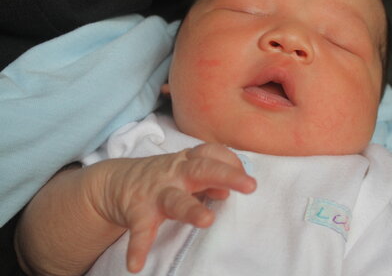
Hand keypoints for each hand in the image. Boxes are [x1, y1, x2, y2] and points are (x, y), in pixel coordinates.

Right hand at [85, 143, 255, 272]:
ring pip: (176, 200)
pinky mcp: (137, 213)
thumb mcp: (185, 172)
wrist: (114, 182)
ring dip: (191, 209)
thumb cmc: (162, 178)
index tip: (246, 177)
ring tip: (206, 220)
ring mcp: (156, 193)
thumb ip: (208, 178)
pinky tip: (136, 265)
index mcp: (188, 162)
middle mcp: (174, 173)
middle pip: (203, 169)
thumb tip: (227, 190)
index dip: (231, 162)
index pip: (212, 154)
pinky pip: (140, 231)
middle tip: (250, 185)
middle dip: (227, 175)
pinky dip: (137, 247)